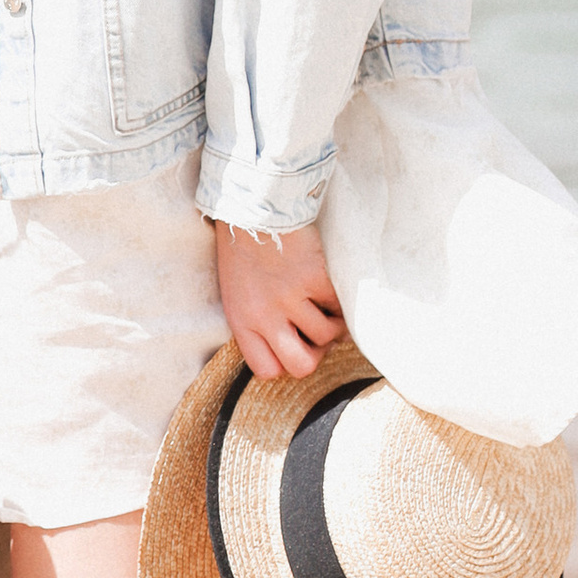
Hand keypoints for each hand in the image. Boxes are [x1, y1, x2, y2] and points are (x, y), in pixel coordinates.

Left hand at [214, 221, 346, 383]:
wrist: (255, 207)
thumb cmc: (244, 252)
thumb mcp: (238, 294)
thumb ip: (258, 324)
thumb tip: (297, 347)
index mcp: (242, 321)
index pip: (268, 370)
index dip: (285, 362)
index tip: (291, 345)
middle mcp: (266, 315)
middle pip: (302, 366)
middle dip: (315, 355)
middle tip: (315, 335)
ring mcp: (292, 297)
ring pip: (327, 336)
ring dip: (331, 323)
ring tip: (322, 305)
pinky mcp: (316, 278)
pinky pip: (339, 307)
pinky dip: (338, 301)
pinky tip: (327, 287)